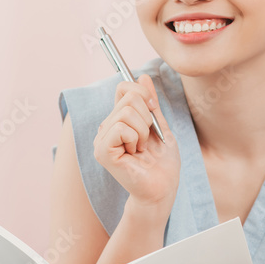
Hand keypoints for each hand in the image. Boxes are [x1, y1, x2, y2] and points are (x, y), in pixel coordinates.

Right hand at [92, 74, 180, 208]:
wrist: (163, 188)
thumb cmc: (162, 162)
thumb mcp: (160, 125)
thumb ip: (150, 102)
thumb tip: (143, 76)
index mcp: (117, 120)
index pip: (124, 87)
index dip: (143, 93)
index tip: (153, 110)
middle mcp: (105, 127)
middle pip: (129, 97)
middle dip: (147, 118)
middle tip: (147, 140)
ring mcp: (101, 139)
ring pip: (126, 112)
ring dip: (143, 131)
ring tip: (141, 149)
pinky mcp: (102, 151)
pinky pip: (121, 128)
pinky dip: (135, 139)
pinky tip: (135, 154)